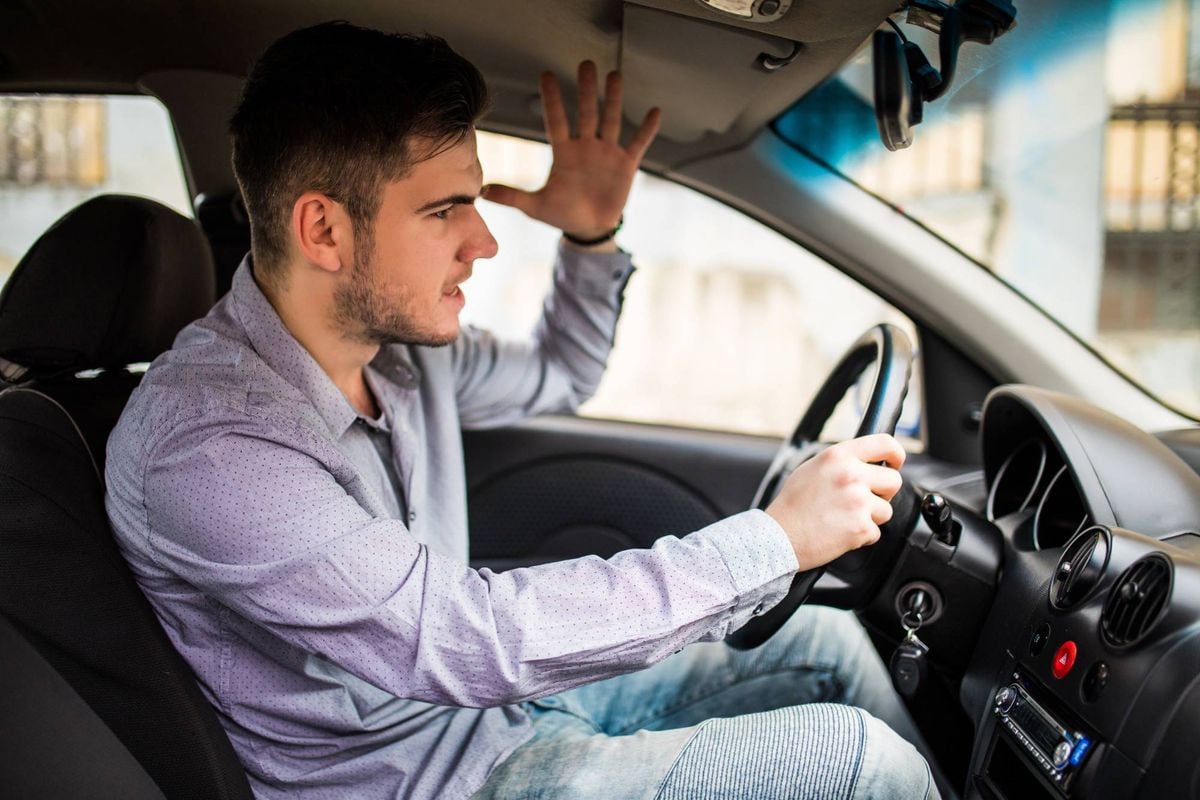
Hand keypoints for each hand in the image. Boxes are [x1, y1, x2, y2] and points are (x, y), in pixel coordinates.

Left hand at [483, 61, 660, 238]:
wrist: (589, 228)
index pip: (556, 121)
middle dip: (587, 90)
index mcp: (564, 153)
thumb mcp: (536, 207)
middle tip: (585, 64)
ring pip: (611, 120)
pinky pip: (638, 144)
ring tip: (615, 75)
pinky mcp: (626, 165)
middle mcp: (585, 147)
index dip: (552, 100)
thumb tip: (482, 192)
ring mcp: (606, 153)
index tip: (546, 75)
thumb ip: (513, 197)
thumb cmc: (562, 214)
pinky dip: (646, 130)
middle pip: (586, 113)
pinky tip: (654, 112)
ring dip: (614, 99)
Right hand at [765, 434, 905, 571]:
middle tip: (863, 499)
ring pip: (886, 509)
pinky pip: (875, 531)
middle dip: (883, 492)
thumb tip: (866, 462)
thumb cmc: (792, 504)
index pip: (885, 444)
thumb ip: (841, 462)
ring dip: (870, 516)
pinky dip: (861, 535)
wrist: (780, 536)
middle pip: (893, 480)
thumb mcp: (813, 467)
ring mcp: (858, 502)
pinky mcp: (861, 527)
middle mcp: (851, 475)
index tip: (895, 463)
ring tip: (844, 517)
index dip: (896, 454)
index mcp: (838, 456)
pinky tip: (841, 531)